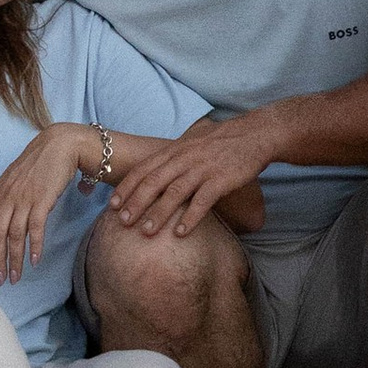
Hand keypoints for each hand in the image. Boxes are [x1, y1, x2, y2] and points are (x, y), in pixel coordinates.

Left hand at [0, 123, 96, 285]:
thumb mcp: (14, 180)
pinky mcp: (41, 200)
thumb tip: (5, 221)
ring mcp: (23, 199)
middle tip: (0, 279)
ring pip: (13, 236)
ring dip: (14, 260)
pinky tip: (35, 260)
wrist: (59, 145)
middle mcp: (6, 198)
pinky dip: (34, 246)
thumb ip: (7, 200)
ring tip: (16, 276)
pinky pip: (35, 228)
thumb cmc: (38, 163)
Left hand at [107, 110, 279, 241]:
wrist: (255, 134)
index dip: (126, 187)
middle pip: (154, 182)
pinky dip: (190, 217)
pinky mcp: (221, 179)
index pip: (144, 169)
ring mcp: (203, 168)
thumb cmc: (223, 140)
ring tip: (145, 232)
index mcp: (176, 149)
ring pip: (174, 193)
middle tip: (122, 223)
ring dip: (158, 213)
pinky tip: (180, 233)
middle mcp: (185, 158)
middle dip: (135, 203)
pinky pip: (202, 201)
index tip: (112, 205)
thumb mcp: (193, 141)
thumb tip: (154, 169)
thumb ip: (173, 154)